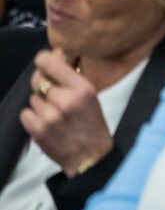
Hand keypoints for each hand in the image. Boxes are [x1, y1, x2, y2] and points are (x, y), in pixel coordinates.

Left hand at [19, 48, 113, 175]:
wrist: (90, 156)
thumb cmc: (92, 122)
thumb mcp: (90, 95)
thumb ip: (71, 76)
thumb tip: (56, 53)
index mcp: (81, 88)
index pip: (48, 62)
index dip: (45, 60)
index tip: (47, 62)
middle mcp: (64, 99)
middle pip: (37, 79)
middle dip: (43, 83)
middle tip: (53, 93)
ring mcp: (49, 116)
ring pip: (32, 98)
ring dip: (41, 103)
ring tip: (55, 113)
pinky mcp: (37, 130)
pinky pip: (26, 113)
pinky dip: (34, 117)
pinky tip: (47, 122)